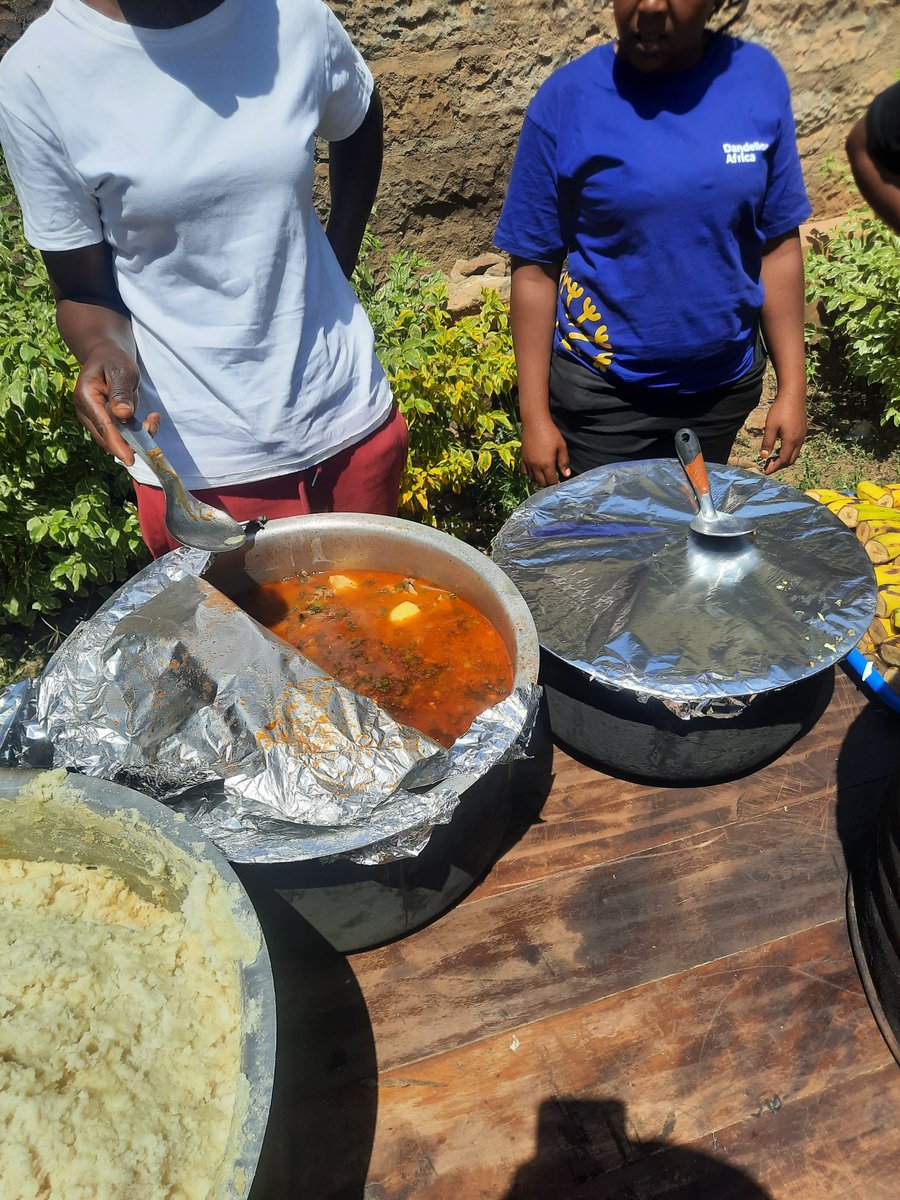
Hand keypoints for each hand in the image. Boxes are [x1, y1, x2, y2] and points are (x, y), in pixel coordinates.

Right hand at [72, 342, 154, 464]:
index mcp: (85, 396)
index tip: (130, 459)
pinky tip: (150, 419)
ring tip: (153, 418)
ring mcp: (93, 419)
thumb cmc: (114, 361)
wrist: (107, 357)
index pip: (103, 425)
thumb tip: (123, 415)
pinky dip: (137, 433)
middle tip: (153, 422)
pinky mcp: (103, 423)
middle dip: (132, 439)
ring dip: (137, 436)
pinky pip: (120, 436)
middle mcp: (86, 412)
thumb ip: (121, 393)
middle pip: (107, 437)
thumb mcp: (121, 371)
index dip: (117, 443)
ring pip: (115, 440)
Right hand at [520, 417, 570, 487]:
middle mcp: (536, 466)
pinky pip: (525, 472)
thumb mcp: (561, 446)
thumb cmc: (551, 433)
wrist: (535, 423)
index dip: (556, 484)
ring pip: (533, 478)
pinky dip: (530, 475)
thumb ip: (564, 462)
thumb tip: (566, 474)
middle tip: (552, 481)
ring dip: (539, 480)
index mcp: (547, 464)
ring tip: (544, 478)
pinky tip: (535, 472)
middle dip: (548, 484)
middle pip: (541, 482)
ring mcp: (528, 463)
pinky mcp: (522, 458)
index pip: (551, 481)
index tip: (559, 483)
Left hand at [759, 392, 806, 473]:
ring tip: (772, 458)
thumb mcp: (770, 426)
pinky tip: (780, 447)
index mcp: (791, 440)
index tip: (764, 471)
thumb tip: (763, 457)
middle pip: (791, 460)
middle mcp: (799, 440)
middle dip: (779, 465)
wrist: (793, 394)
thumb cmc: (780, 409)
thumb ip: (767, 442)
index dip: (774, 467)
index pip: (783, 460)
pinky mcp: (803, 430)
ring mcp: (803, 435)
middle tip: (767, 466)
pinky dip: (788, 451)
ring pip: (795, 453)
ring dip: (784, 458)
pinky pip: (796, 446)